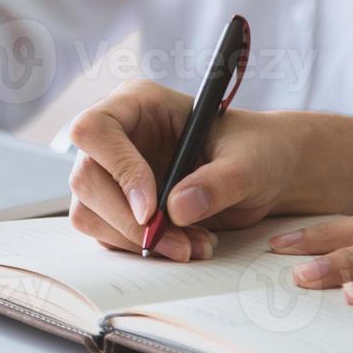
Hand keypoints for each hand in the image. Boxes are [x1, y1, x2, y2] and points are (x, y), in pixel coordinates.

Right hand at [67, 81, 307, 262]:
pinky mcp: (117, 205)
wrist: (267, 173)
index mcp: (139, 104)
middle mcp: (116, 136)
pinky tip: (183, 245)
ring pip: (88, 211)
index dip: (117, 168)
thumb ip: (219, 181)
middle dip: (128, 220)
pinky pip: (106, 234)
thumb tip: (177, 208)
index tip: (152, 208)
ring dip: (134, 240)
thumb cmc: (258, 150)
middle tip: (178, 243)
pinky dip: (140, 248)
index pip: (95, 129)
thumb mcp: (250, 161)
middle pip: (85, 178)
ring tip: (190, 246)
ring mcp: (111, 171)